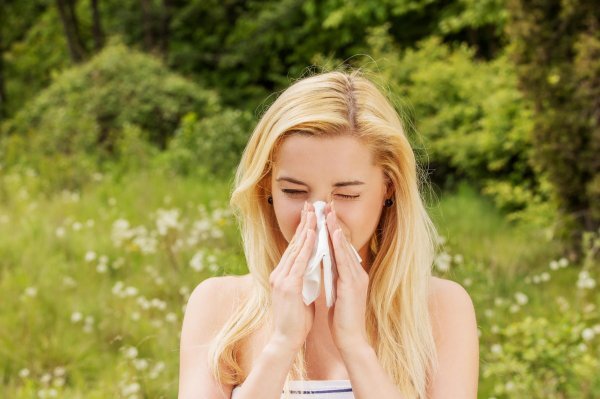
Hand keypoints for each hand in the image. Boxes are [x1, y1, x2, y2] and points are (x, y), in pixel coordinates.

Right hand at [268, 202, 316, 351]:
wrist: (286, 340)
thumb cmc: (295, 321)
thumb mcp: (299, 296)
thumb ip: (302, 281)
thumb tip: (310, 271)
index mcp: (282, 276)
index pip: (294, 249)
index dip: (301, 231)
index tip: (309, 216)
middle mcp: (279, 274)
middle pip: (293, 244)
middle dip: (303, 224)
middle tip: (310, 205)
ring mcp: (282, 279)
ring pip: (296, 249)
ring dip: (306, 230)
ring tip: (313, 213)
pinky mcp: (288, 285)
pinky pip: (300, 261)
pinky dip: (306, 246)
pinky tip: (312, 234)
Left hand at [324, 202, 369, 353]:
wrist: (349, 338)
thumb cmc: (341, 318)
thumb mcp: (336, 291)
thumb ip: (333, 275)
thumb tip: (324, 261)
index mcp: (352, 274)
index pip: (340, 248)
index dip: (332, 230)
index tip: (325, 213)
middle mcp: (357, 272)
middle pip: (343, 243)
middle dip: (334, 223)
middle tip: (326, 204)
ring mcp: (356, 277)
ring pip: (344, 248)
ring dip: (335, 229)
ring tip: (328, 213)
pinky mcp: (352, 284)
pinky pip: (344, 261)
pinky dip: (338, 246)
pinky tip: (332, 234)